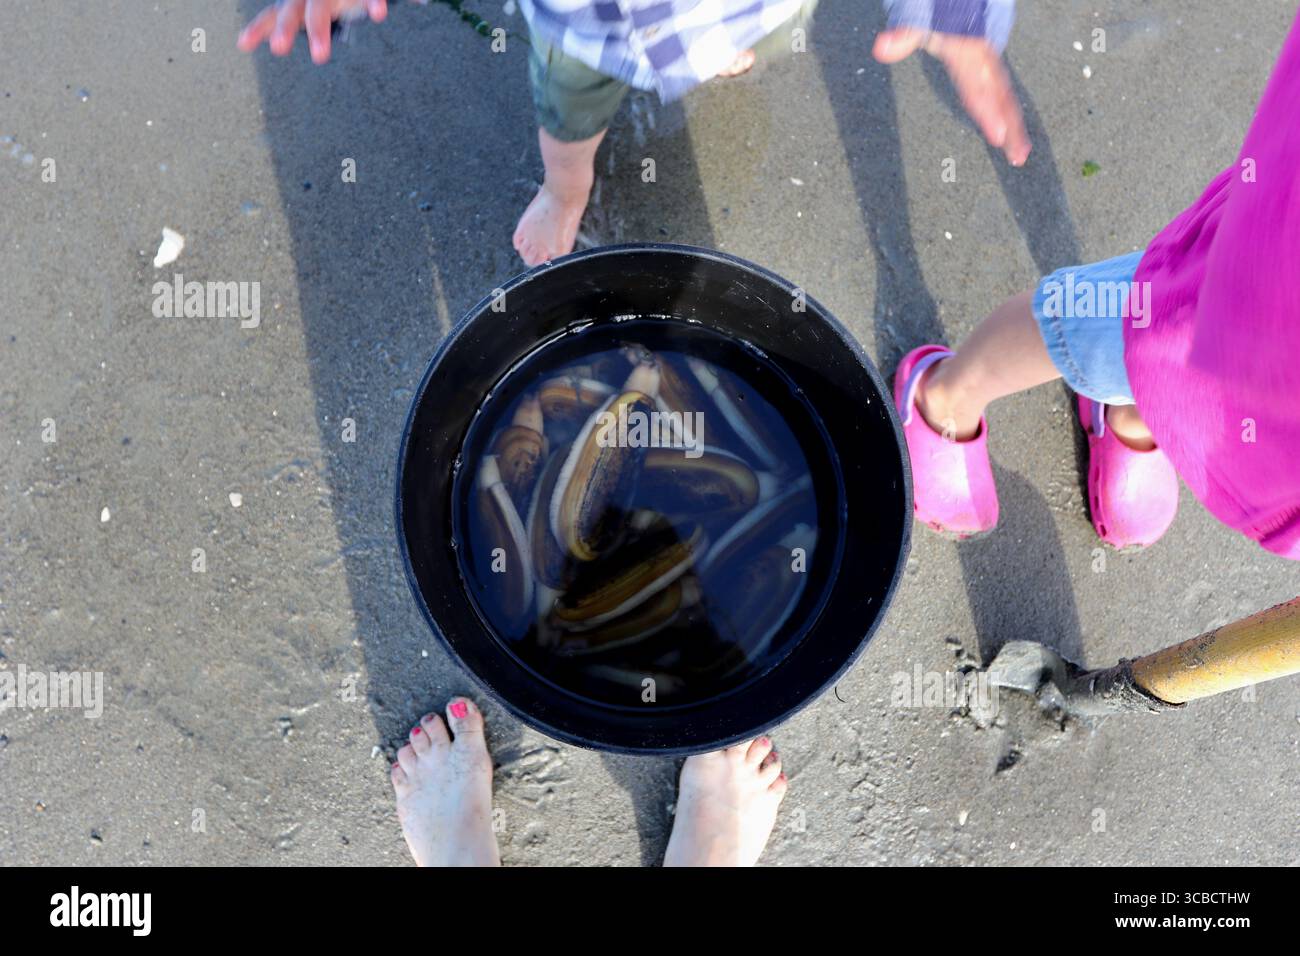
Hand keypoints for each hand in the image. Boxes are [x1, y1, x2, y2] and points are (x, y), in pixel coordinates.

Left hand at [237, 0, 387, 64]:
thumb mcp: (296, 8)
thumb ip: (272, 24)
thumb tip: (242, 42)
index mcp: (296, 3)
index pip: (273, 15)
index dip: (258, 28)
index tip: (243, 45)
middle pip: (294, 10)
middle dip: (285, 28)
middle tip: (278, 49)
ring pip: (320, 7)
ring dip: (318, 30)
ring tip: (319, 57)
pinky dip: (373, 2)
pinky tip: (379, 15)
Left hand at [873, 28, 1030, 166]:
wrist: (963, 2)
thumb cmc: (941, 16)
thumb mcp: (921, 25)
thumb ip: (904, 37)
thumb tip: (881, 48)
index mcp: (970, 55)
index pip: (978, 89)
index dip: (988, 113)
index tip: (998, 136)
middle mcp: (985, 63)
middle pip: (999, 100)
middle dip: (1009, 128)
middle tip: (1016, 156)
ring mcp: (991, 68)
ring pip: (1006, 100)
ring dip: (1015, 128)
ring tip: (1019, 155)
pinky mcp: (992, 73)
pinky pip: (1004, 97)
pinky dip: (1012, 117)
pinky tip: (1015, 138)